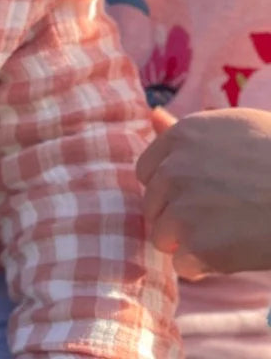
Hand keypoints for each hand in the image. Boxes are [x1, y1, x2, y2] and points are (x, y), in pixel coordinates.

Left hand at [136, 107, 270, 278]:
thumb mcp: (235, 128)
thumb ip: (186, 129)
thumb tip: (154, 115)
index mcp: (182, 137)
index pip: (147, 171)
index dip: (170, 188)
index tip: (199, 194)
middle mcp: (174, 169)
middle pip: (153, 206)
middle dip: (178, 217)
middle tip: (222, 217)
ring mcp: (183, 208)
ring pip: (162, 237)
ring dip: (189, 243)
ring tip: (229, 234)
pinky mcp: (198, 245)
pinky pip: (182, 265)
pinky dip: (205, 267)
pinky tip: (235, 252)